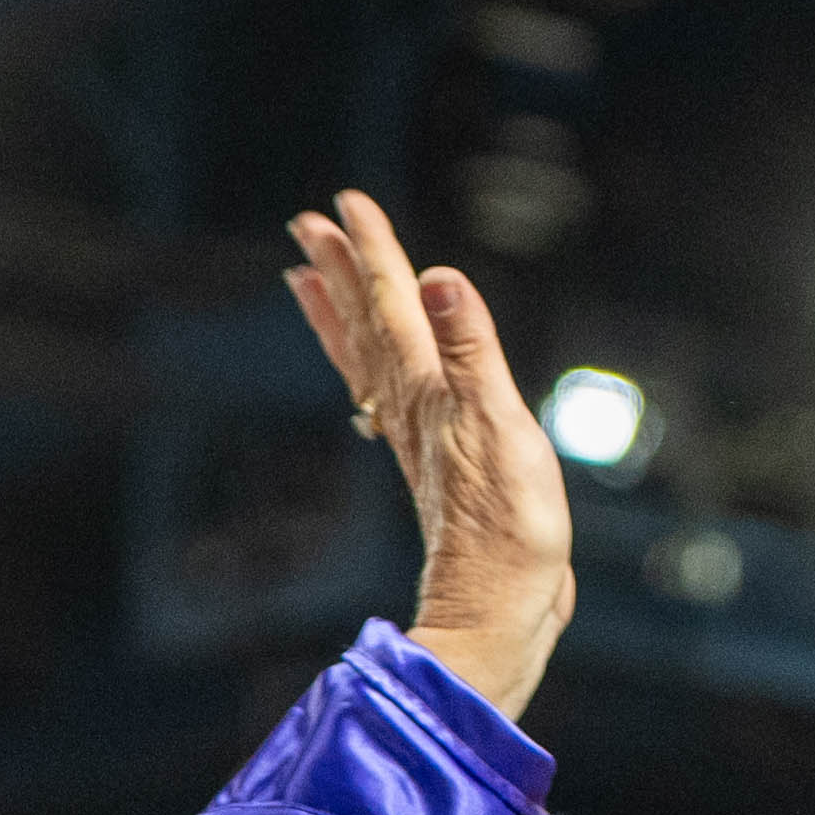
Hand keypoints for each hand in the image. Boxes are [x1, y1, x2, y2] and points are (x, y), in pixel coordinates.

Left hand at [285, 185, 574, 722]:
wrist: (498, 612)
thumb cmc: (506, 531)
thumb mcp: (500, 429)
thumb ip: (471, 351)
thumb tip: (437, 280)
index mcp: (429, 391)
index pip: (395, 305)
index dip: (374, 252)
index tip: (346, 202)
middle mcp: (413, 409)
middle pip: (367, 327)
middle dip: (341, 272)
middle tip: (307, 222)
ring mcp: (418, 438)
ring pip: (367, 361)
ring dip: (341, 314)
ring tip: (309, 277)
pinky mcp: (434, 465)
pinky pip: (387, 396)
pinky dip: (371, 366)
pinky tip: (374, 363)